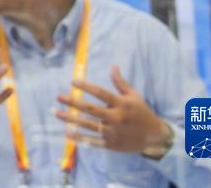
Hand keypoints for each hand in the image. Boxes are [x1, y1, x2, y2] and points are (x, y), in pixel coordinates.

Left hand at [54, 65, 172, 156]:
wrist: (153, 137)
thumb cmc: (142, 113)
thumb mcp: (134, 96)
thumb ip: (120, 82)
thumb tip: (113, 66)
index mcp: (121, 104)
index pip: (100, 93)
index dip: (86, 87)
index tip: (72, 82)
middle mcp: (116, 118)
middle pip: (91, 110)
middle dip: (73, 103)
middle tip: (58, 97)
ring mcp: (113, 133)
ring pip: (88, 125)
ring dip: (71, 119)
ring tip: (57, 113)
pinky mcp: (111, 144)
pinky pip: (93, 141)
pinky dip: (79, 138)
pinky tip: (68, 133)